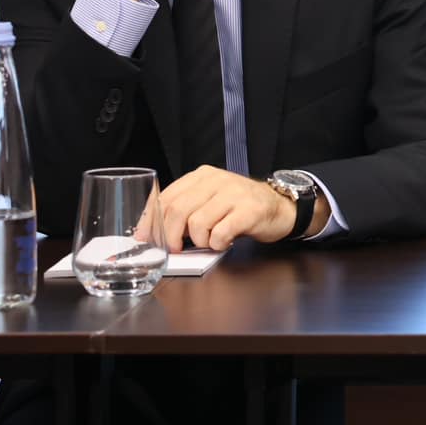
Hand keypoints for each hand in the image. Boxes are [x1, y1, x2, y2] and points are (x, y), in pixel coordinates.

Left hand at [154, 166, 293, 251]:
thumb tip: (153, 230)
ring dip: (199, 241)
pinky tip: (224, 242)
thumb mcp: (210, 200)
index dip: (152, 220)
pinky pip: (220, 233)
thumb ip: (185, 209)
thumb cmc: (240, 208)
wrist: (280, 208)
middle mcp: (217, 180)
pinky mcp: (249, 211)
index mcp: (202, 176)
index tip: (146, 237)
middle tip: (177, 248)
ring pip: (197, 224)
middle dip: (171, 236)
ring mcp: (234, 194)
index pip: (166, 197)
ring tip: (210, 241)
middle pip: (178, 210)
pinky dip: (217, 244)